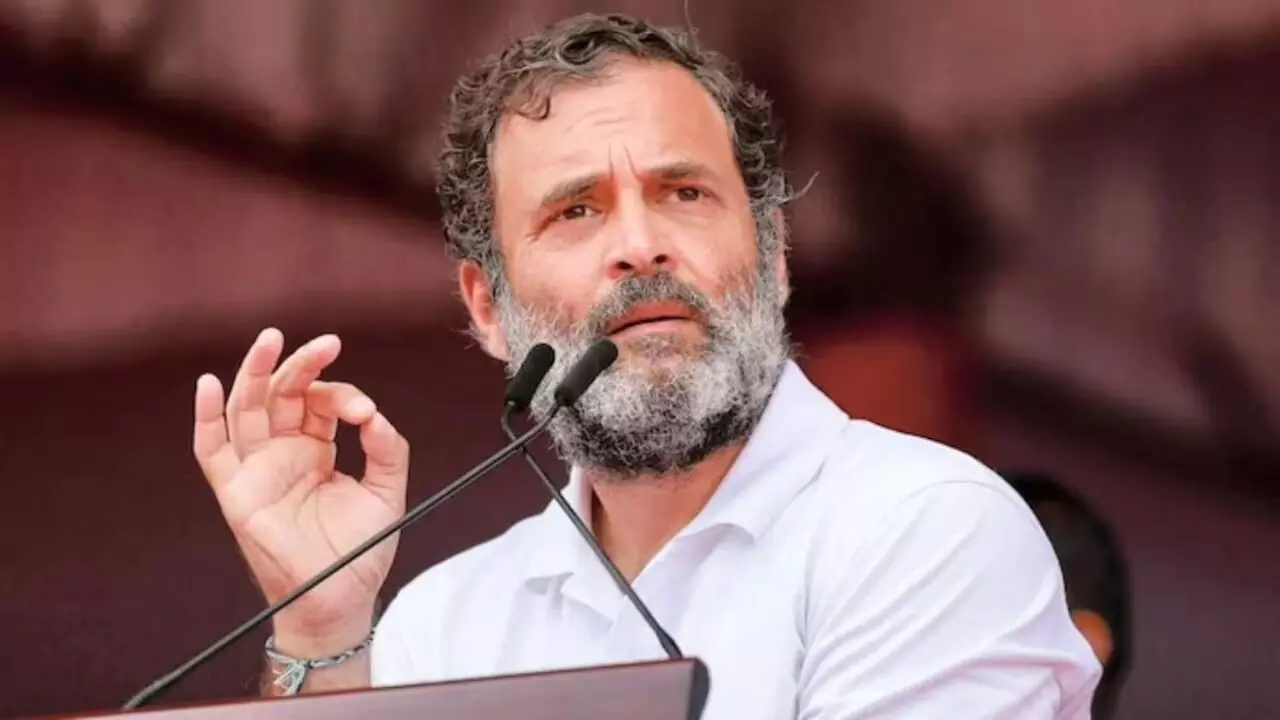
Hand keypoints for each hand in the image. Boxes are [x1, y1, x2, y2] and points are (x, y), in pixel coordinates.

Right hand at [193, 329, 408, 653]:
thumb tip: (374, 415)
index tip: (366, 412)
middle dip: (301, 365)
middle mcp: (283, 453)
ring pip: (246, 409)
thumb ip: (388, 450)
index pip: (321, 403)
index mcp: (317, 448)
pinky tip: (206, 384)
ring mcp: (257, 470)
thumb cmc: (360, 551)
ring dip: (255, 372)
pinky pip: (211, 451)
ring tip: (270, 340)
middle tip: (328, 343)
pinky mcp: (235, 493)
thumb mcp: (388, 493)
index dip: (343, 396)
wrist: (340, 600)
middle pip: (282, 394)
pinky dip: (205, 417)